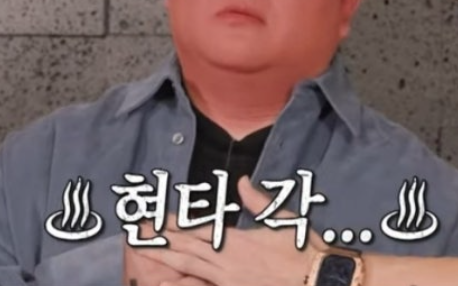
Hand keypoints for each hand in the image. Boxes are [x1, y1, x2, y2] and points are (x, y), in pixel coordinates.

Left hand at [138, 176, 325, 285]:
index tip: (154, 217)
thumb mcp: (283, 220)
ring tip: (143, 256)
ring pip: (189, 271)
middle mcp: (228, 263)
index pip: (198, 230)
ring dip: (165, 262)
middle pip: (186, 250)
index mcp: (238, 241)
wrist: (321, 281)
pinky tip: (164, 284)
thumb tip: (240, 181)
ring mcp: (229, 282)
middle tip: (137, 232)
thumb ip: (258, 202)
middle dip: (160, 240)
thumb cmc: (304, 251)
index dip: (174, 224)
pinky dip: (184, 285)